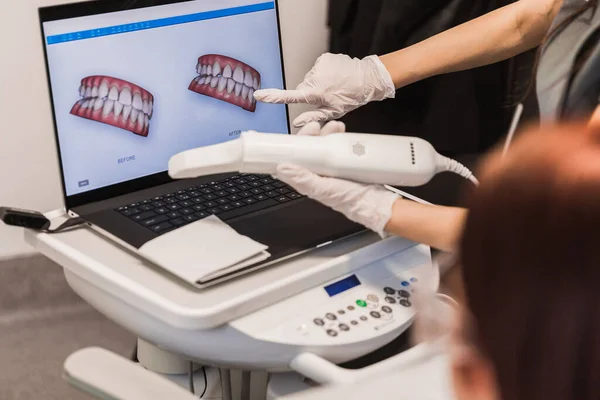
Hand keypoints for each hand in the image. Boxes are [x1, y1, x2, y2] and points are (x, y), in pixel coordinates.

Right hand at [254, 53, 395, 127]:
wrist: (368, 78)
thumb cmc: (352, 97)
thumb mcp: (333, 112)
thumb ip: (313, 117)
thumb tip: (297, 123)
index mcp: (315, 92)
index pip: (290, 95)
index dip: (274, 97)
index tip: (259, 95)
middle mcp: (314, 77)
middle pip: (302, 88)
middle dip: (310, 93)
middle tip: (326, 96)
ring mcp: (319, 65)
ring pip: (311, 78)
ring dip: (319, 83)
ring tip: (334, 86)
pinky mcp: (324, 57)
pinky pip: (318, 68)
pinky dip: (324, 73)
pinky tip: (335, 77)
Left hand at [278, 119, 398, 235]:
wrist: (377, 203)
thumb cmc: (350, 200)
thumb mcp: (323, 189)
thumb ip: (302, 180)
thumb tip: (282, 169)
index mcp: (308, 179)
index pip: (295, 158)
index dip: (295, 144)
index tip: (302, 133)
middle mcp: (319, 173)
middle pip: (309, 148)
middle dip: (312, 134)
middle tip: (318, 126)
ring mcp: (332, 167)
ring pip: (324, 145)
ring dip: (327, 133)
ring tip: (335, 127)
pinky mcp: (345, 164)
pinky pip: (339, 147)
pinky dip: (339, 137)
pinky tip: (342, 132)